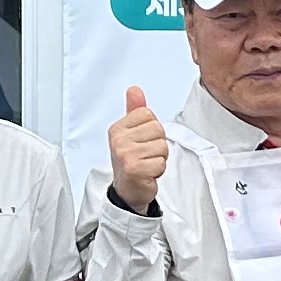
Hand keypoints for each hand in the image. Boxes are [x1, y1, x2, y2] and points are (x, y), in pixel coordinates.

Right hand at [105, 86, 168, 213]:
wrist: (127, 191)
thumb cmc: (131, 161)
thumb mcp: (131, 133)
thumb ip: (134, 110)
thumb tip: (134, 89)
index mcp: (117, 128)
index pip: (148, 114)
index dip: (152, 130)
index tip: (142, 142)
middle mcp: (118, 140)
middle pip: (158, 129)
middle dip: (157, 144)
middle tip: (146, 155)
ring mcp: (125, 155)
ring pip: (162, 146)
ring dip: (159, 158)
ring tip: (146, 164)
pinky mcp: (135, 169)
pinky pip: (161, 162)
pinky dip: (158, 170)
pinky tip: (147, 174)